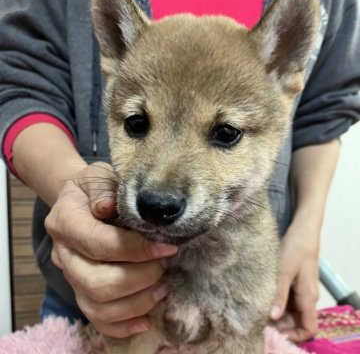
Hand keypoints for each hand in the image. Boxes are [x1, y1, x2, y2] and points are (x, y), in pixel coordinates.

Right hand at [45, 162, 177, 337]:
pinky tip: (146, 319)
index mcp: (65, 221)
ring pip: (97, 306)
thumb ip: (105, 187)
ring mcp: (70, 276)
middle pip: (97, 282)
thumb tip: (109, 205)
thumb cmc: (96, 187)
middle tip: (165, 265)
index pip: (99, 243)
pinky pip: (96, 319)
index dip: (136, 249)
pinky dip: (122, 325)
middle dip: (140, 277)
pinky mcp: (81, 291)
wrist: (80, 200)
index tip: (168, 246)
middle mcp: (63, 254)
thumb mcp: (100, 175)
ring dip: (137, 302)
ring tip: (163, 287)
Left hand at [270, 219, 319, 341]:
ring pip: (290, 310)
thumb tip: (272, 318)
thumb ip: (279, 295)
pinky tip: (261, 298)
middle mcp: (306, 297)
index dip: (294, 335)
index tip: (275, 333)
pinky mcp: (293, 282)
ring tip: (257, 311)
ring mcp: (300, 290)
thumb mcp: (284, 272)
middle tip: (259, 322)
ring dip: (276, 313)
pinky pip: (286, 299)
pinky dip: (276, 302)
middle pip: (296, 321)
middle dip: (281, 325)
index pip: (308, 328)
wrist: (301, 231)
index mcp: (308, 298)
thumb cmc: (294, 249)